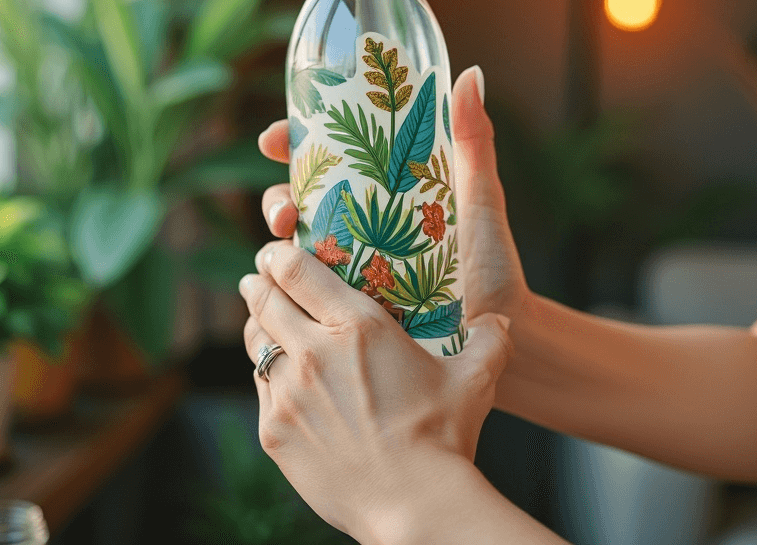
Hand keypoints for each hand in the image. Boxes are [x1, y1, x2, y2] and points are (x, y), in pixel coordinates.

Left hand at [239, 241, 512, 540]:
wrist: (413, 505)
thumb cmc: (444, 438)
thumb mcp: (473, 381)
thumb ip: (488, 342)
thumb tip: (500, 321)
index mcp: (356, 326)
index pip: (294, 270)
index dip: (277, 255)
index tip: (274, 252)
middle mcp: (313, 351)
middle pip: (263, 300)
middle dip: (258, 284)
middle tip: (261, 280)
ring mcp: (288, 393)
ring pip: (256, 344)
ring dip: (259, 327)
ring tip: (267, 324)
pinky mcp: (274, 430)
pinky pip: (261, 390)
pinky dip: (269, 378)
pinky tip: (281, 379)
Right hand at [259, 66, 530, 320]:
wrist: (502, 338)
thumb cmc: (492, 266)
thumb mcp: (479, 199)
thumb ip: (472, 140)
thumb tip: (470, 74)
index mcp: (381, 193)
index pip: (325, 159)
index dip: (292, 142)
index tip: (275, 138)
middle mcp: (357, 227)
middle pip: (297, 199)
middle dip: (276, 196)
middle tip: (284, 208)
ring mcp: (348, 268)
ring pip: (293, 245)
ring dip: (276, 240)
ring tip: (285, 241)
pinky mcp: (346, 309)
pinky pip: (303, 292)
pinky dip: (286, 285)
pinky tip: (283, 286)